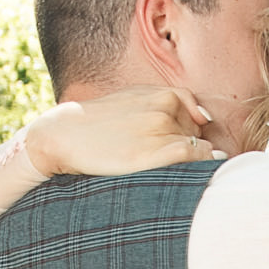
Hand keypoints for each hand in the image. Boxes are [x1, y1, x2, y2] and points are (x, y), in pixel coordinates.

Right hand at [23, 84, 216, 177]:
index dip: (188, 134)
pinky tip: (179, 175)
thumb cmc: (98, 123)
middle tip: (161, 160)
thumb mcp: (132, 98)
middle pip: (198, 134)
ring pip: (201, 147)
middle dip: (190, 146)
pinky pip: (195, 157)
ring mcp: (162, 129)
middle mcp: (166, 109)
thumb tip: (205, 117)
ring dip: (193, 162)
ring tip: (164, 170)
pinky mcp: (159, 152)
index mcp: (162, 94)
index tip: (170, 146)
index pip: (196, 115)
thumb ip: (167, 102)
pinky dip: (197, 166)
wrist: (63, 136)